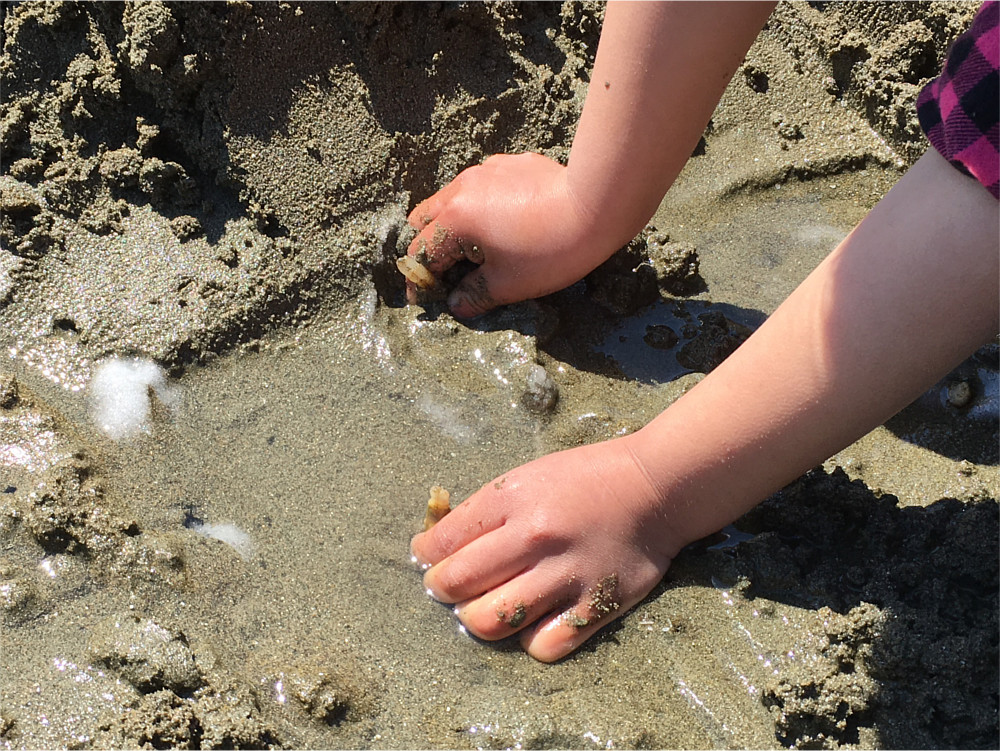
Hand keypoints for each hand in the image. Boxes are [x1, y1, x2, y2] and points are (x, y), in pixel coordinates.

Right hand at [405, 153, 611, 317]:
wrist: (598, 205)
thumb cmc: (551, 250)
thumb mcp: (509, 284)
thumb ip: (475, 295)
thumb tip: (456, 304)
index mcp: (456, 219)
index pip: (422, 252)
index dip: (421, 280)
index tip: (425, 298)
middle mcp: (463, 187)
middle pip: (427, 217)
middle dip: (429, 245)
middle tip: (446, 271)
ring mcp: (487, 170)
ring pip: (454, 196)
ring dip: (455, 223)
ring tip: (476, 247)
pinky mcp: (512, 163)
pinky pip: (484, 184)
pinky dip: (483, 205)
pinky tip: (507, 221)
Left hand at [410, 436, 684, 661]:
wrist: (654, 487)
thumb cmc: (584, 480)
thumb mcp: (528, 477)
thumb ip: (487, 511)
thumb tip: (438, 546)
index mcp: (513, 498)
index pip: (443, 541)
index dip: (425, 555)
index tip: (428, 560)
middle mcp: (535, 536)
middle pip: (459, 583)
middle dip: (442, 590)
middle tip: (448, 589)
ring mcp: (566, 573)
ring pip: (491, 621)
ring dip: (477, 619)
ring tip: (483, 609)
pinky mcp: (597, 603)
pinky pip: (544, 644)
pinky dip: (529, 639)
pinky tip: (532, 621)